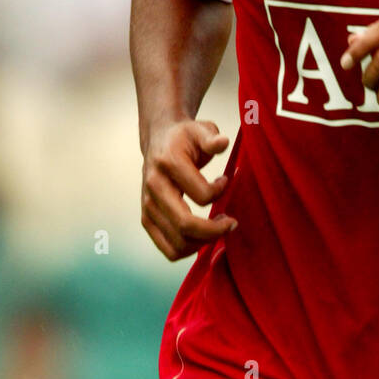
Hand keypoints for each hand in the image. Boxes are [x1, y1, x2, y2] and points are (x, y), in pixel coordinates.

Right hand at [141, 118, 236, 260]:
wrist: (159, 140)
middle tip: (231, 222)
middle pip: (185, 225)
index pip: (202, 196)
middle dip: (215, 230)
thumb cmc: (185, 137)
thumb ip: (212, 137)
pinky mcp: (146, 219)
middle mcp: (154, 187)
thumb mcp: (201, 129)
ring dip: (204, 242)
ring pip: (177, 243)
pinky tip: (203, 236)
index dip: (220, 193)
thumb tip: (223, 142)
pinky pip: (168, 249)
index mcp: (168, 164)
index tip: (225, 180)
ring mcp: (148, 206)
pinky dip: (189, 249)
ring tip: (217, 228)